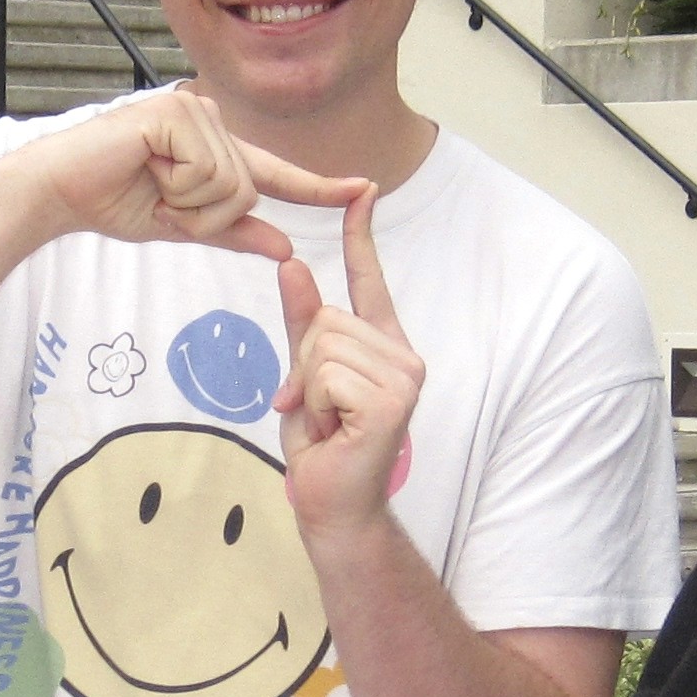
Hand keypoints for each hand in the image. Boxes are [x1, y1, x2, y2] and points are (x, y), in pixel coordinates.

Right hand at [29, 85, 366, 263]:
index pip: (274, 172)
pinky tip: (144, 168)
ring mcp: (193, 109)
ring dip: (187, 204)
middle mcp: (210, 119)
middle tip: (158, 200)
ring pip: (231, 185)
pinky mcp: (175, 112)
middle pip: (248, 190)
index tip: (363, 190)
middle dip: (202, 216)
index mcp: (215, 146)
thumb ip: (233, 232)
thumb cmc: (112, 200)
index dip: (318, 186)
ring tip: (148, 183)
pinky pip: (207, 174)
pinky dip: (176, 187)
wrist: (58, 192)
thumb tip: (285, 246)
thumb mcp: (182, 225)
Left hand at [273, 185, 422, 544]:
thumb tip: (292, 264)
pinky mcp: (393, 401)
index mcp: (383, 345)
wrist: (334, 505)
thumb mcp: (303, 375)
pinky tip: (337, 431)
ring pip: (323, 345)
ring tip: (330, 421)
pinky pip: (328, 374)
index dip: (361, 235)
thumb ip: (301, 324)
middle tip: (319, 408)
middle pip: (326, 318)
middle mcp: (403, 355)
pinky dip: (318, 404)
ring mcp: (404, 377)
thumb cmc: (323, 445)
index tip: (362, 190)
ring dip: (309, 388)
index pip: (370, 280)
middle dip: (303, 364)